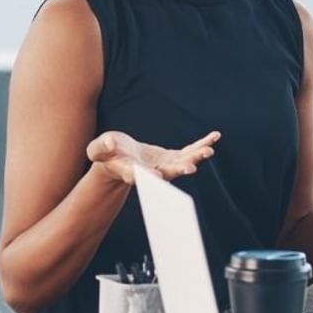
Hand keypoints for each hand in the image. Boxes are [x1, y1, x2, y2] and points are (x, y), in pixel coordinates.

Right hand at [87, 129, 219, 184]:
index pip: (141, 176)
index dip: (149, 176)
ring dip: (196, 157)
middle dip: (179, 170)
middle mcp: (152, 172)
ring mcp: (165, 166)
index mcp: (132, 172)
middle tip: (190, 169)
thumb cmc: (106, 153)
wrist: (119, 158)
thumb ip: (102, 147)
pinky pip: (190, 151)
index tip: (157, 175)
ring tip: (209, 150)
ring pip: (183, 163)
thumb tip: (110, 143)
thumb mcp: (98, 149)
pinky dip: (202, 144)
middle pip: (168, 173)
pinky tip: (215, 137)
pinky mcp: (173, 158)